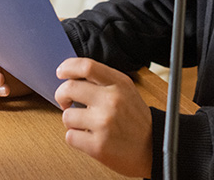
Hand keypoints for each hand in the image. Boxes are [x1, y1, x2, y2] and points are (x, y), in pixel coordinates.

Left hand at [55, 58, 152, 177]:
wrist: (152, 146)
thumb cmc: (135, 118)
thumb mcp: (126, 90)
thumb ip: (104, 80)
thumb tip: (73, 74)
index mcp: (119, 83)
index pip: (87, 66)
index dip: (68, 66)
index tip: (61, 72)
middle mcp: (111, 100)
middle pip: (70, 88)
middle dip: (61, 94)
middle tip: (65, 100)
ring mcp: (104, 123)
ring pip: (67, 115)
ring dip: (71, 120)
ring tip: (85, 123)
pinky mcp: (98, 145)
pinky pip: (70, 136)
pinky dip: (75, 137)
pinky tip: (88, 136)